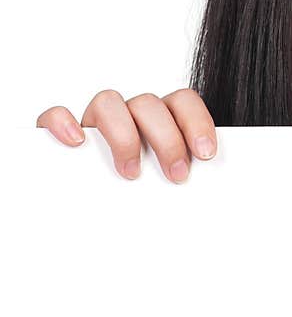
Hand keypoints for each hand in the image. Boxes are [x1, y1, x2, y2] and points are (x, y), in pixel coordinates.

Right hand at [36, 89, 216, 182]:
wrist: (89, 215)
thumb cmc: (140, 198)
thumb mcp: (168, 188)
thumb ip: (183, 178)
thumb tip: (211, 195)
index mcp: (159, 120)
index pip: (182, 101)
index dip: (197, 122)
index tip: (205, 153)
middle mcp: (128, 115)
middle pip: (148, 104)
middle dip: (167, 139)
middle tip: (177, 175)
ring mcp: (94, 122)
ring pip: (108, 102)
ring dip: (123, 136)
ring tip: (131, 172)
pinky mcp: (59, 133)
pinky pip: (55, 115)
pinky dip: (64, 123)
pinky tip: (76, 143)